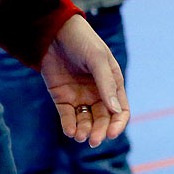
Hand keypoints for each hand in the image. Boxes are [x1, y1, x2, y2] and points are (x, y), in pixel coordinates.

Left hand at [40, 14, 129, 147]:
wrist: (54, 33)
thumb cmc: (82, 41)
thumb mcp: (97, 60)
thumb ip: (106, 84)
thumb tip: (116, 110)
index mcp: (112, 83)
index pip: (120, 110)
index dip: (118, 124)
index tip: (111, 134)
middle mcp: (98, 93)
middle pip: (103, 119)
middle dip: (99, 131)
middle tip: (93, 141)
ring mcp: (80, 96)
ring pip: (85, 121)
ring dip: (84, 131)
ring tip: (79, 136)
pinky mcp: (62, 98)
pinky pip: (67, 117)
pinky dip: (70, 126)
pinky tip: (70, 131)